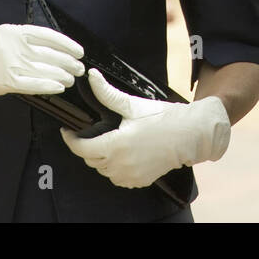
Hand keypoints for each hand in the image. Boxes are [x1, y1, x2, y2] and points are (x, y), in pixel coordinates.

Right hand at [0, 25, 84, 109]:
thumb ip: (18, 39)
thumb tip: (41, 47)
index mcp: (13, 32)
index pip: (48, 36)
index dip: (66, 43)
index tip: (78, 50)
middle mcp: (15, 47)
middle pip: (51, 54)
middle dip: (68, 62)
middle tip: (79, 67)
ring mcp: (12, 64)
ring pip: (46, 70)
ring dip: (62, 75)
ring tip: (71, 79)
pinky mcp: (8, 82)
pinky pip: (35, 84)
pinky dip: (50, 85)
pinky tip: (59, 87)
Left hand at [61, 68, 229, 187]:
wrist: (190, 134)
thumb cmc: (162, 118)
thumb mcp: (132, 105)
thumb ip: (107, 93)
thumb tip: (91, 76)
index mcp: (116, 145)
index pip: (81, 148)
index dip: (70, 139)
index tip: (68, 131)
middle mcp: (120, 164)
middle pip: (91, 159)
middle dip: (87, 146)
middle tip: (93, 132)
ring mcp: (130, 175)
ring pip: (103, 170)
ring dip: (101, 158)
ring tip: (109, 142)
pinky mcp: (139, 181)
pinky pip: (117, 177)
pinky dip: (115, 168)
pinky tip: (123, 154)